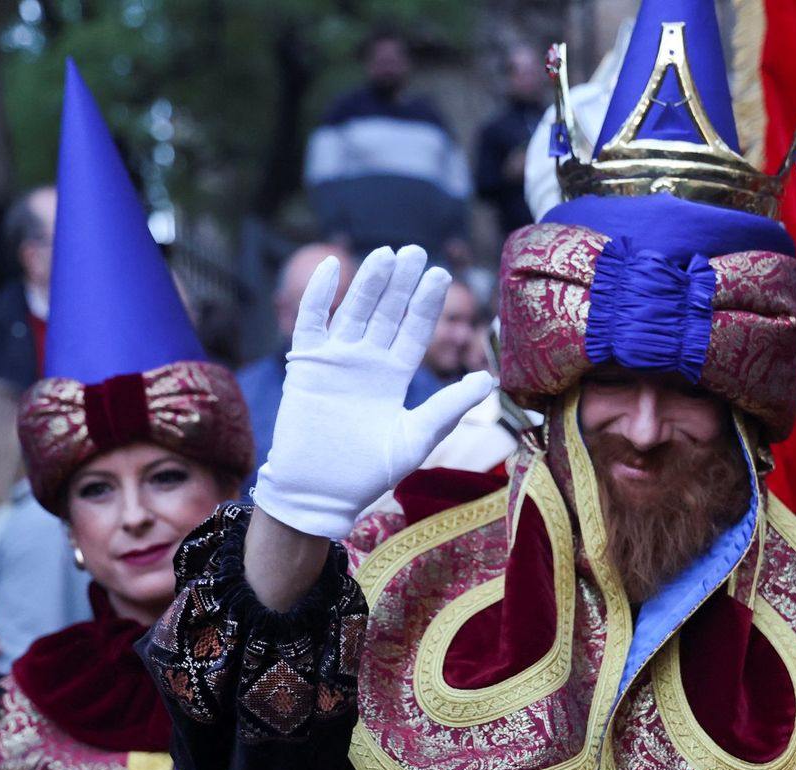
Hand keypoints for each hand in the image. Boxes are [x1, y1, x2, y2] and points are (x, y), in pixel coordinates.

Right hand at [252, 245, 493, 538]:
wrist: (319, 491)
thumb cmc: (368, 472)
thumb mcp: (417, 438)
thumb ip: (448, 408)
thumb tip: (488, 380)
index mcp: (395, 375)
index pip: (414, 330)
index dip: (426, 304)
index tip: (441, 274)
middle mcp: (368, 361)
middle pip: (387, 311)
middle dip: (401, 283)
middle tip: (416, 251)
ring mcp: (336, 358)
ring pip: (355, 310)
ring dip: (369, 281)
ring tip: (386, 254)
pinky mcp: (307, 362)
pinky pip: (311, 320)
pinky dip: (319, 294)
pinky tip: (333, 267)